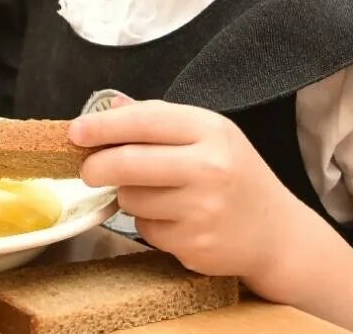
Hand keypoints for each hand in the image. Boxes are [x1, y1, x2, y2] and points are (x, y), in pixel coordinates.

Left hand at [72, 99, 314, 289]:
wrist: (276, 233)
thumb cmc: (236, 177)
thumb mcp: (209, 136)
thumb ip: (159, 119)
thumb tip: (110, 107)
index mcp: (211, 131)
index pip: (144, 122)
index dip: (102, 126)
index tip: (75, 132)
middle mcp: (210, 168)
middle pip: (128, 163)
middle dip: (97, 166)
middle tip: (88, 170)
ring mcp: (203, 209)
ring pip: (131, 199)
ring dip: (130, 197)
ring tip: (158, 195)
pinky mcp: (195, 244)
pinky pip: (146, 230)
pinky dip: (149, 225)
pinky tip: (175, 220)